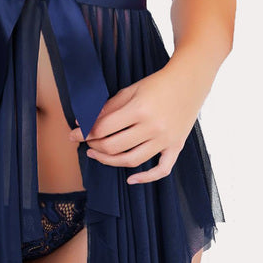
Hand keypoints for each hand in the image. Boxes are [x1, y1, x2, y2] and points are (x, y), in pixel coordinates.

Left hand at [68, 65, 201, 184]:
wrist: (188, 82)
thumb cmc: (156, 84)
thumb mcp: (130, 91)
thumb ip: (107, 108)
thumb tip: (84, 122)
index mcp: (139, 110)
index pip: (104, 128)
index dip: (85, 133)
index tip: (74, 134)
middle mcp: (152, 127)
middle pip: (115, 146)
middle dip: (95, 147)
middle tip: (86, 144)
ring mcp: (165, 139)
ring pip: (132, 160)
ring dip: (110, 161)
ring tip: (97, 155)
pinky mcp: (176, 146)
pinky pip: (161, 170)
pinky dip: (146, 178)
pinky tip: (130, 180)